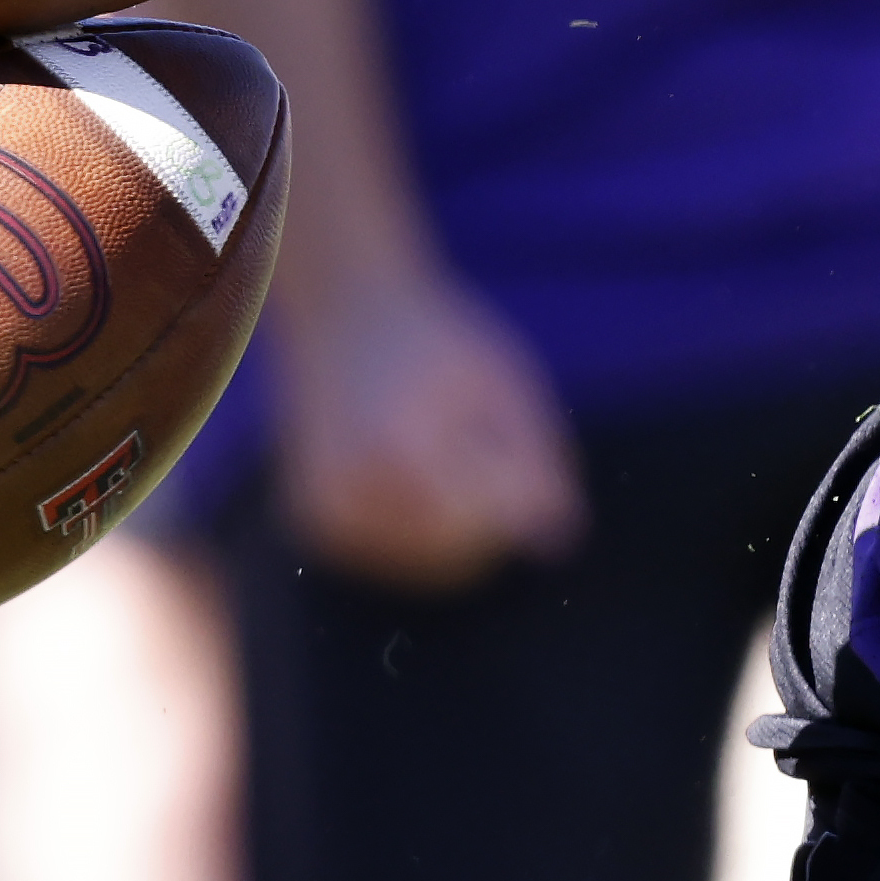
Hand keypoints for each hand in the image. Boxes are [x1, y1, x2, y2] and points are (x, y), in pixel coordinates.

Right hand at [270, 266, 584, 593]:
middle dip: (487, 508)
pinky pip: (401, 560)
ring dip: (457, 525)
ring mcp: (329, 518)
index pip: (496, 518)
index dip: (514, 483)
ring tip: (432, 451)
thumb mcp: (505, 383)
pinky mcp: (318, 530)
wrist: (344, 315)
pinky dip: (421, 530)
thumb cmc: (438, 342)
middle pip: (467, 550)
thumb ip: (536, 462)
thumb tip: (562, 542)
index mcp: (403, 451)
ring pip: (436, 566)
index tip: (493, 432)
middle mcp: (354, 494)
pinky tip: (408, 472)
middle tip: (461, 440)